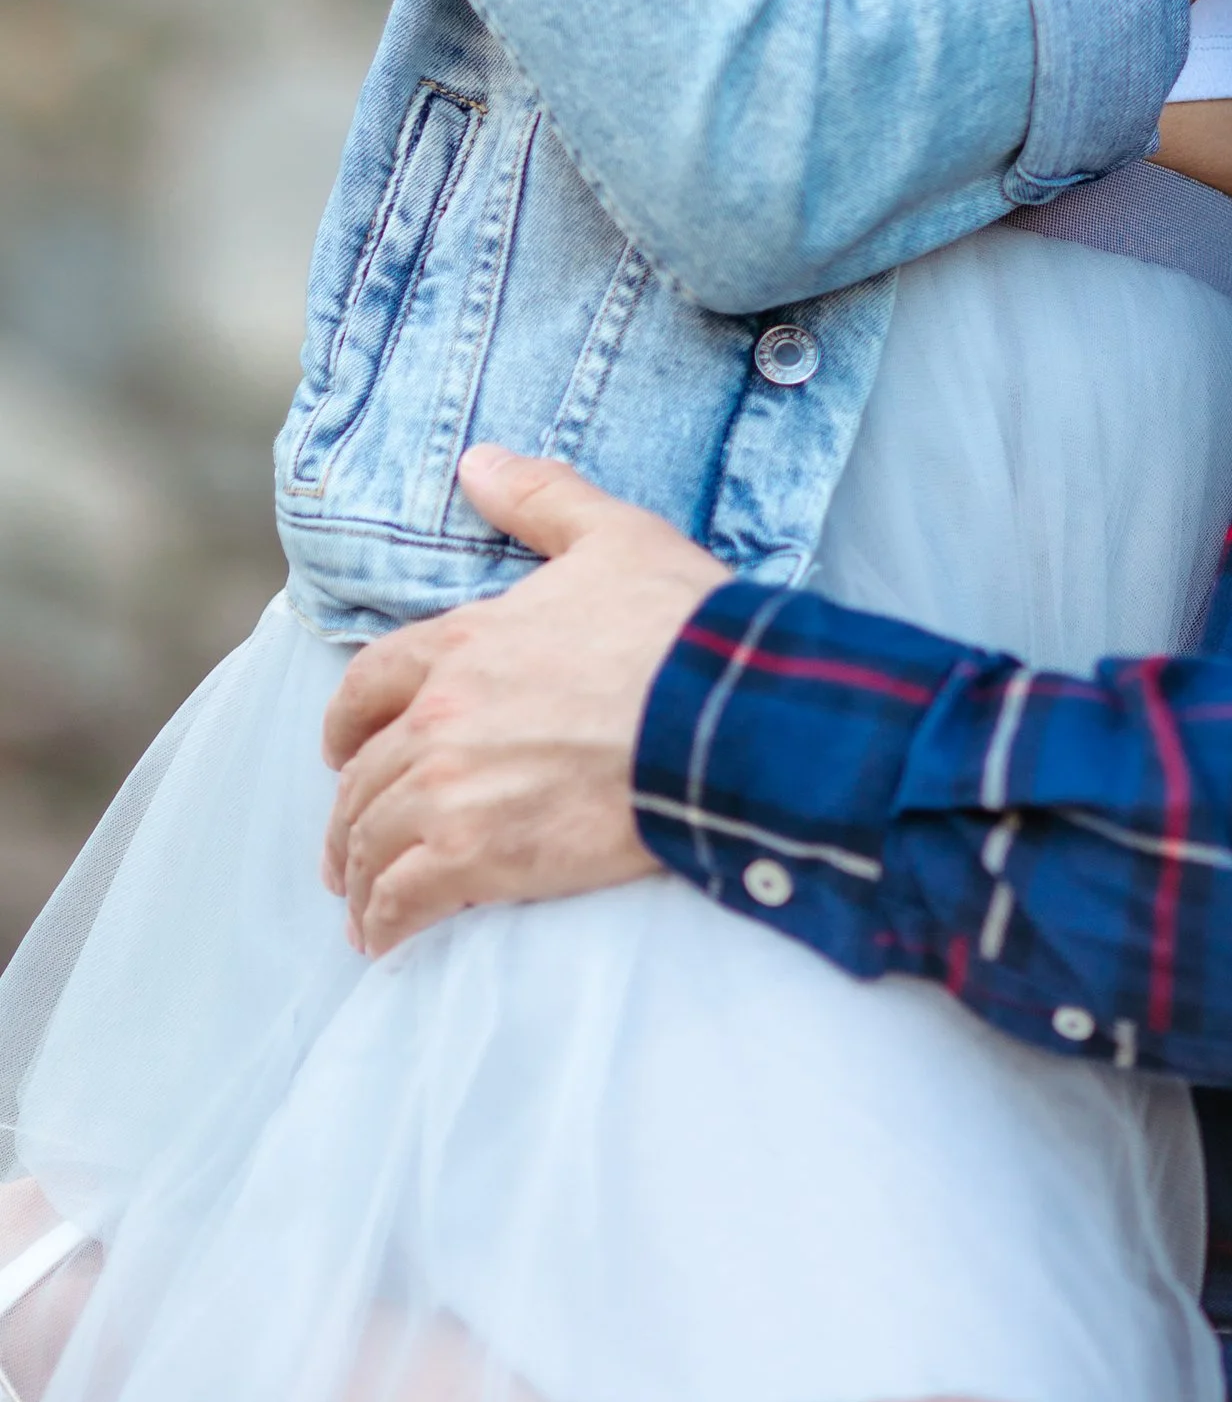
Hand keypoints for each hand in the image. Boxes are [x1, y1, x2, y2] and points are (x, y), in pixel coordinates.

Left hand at [320, 445, 726, 955]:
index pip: (366, 687)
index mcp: (461, 642)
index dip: (346, 724)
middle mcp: (437, 718)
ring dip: (360, 875)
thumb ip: (540, 498)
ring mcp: (450, 791)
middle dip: (350, 815)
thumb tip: (477, 460)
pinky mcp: (477, 860)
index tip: (341, 753)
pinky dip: (383, 924)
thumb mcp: (613, 536)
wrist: (720, 717)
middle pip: (362, 777)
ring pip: (370, 841)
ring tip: (364, 904)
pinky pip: (400, 902)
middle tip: (350, 848)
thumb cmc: (677, 626)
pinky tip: (385, 941)